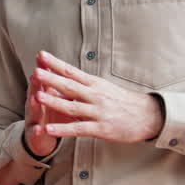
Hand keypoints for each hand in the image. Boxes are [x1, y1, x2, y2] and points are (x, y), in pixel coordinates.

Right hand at [24, 65, 71, 157]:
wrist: (39, 138)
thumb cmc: (53, 115)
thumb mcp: (58, 98)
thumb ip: (61, 85)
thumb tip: (68, 66)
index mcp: (43, 94)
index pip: (43, 79)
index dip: (43, 68)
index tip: (42, 55)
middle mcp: (35, 105)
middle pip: (35, 92)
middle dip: (36, 83)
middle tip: (36, 73)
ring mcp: (33, 120)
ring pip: (32, 111)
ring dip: (33, 104)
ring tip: (34, 97)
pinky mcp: (33, 136)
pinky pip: (34, 133)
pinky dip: (36, 131)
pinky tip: (39, 129)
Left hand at [33, 51, 163, 142]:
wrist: (148, 116)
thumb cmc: (124, 102)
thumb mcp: (105, 88)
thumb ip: (84, 86)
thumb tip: (65, 79)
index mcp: (95, 84)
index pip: (71, 71)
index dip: (55, 63)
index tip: (40, 55)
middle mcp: (96, 95)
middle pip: (70, 86)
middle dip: (51, 79)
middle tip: (36, 71)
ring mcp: (98, 112)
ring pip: (72, 106)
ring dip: (54, 102)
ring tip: (37, 96)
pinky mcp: (101, 128)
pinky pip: (78, 129)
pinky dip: (62, 129)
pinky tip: (48, 129)